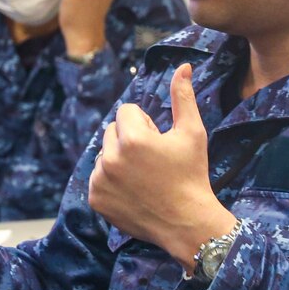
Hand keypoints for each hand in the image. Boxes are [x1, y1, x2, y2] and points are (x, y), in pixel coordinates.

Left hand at [87, 64, 237, 267]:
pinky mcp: (95, 198)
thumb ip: (183, 97)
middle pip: (112, 132)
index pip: (126, 112)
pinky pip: (97, 178)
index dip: (145, 125)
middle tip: (152, 162)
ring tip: (143, 178)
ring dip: (118, 160)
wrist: (188, 224)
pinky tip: (133, 192)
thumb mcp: (192, 133)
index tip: (158, 143)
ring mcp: (99, 180)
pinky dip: (111, 182)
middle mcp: (110, 157)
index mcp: (132, 138)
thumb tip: (183, 65)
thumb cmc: (192, 175)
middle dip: (129, 140)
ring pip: (103, 155)